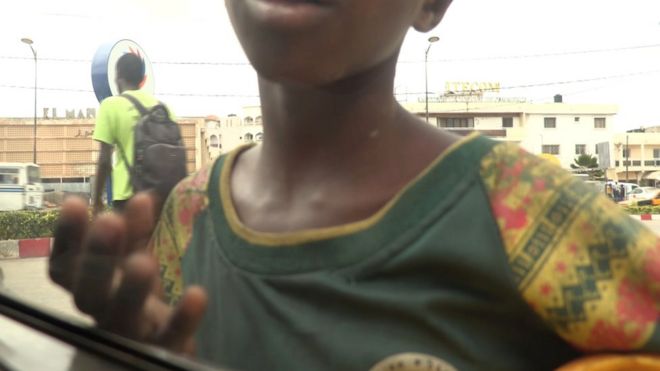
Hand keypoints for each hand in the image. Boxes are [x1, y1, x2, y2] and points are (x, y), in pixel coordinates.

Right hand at [49, 194, 207, 353]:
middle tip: (109, 220)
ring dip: (130, 289)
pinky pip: (170, 338)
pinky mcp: (160, 351)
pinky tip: (197, 294)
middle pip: (88, 294)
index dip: (67, 237)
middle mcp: (102, 313)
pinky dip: (183, 318)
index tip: (76, 202)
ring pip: (121, 318)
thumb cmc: (139, 298)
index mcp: (89, 288)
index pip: (67, 265)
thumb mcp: (135, 262)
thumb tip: (142, 198)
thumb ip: (136, 234)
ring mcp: (129, 336)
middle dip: (97, 257)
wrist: (163, 343)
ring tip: (144, 261)